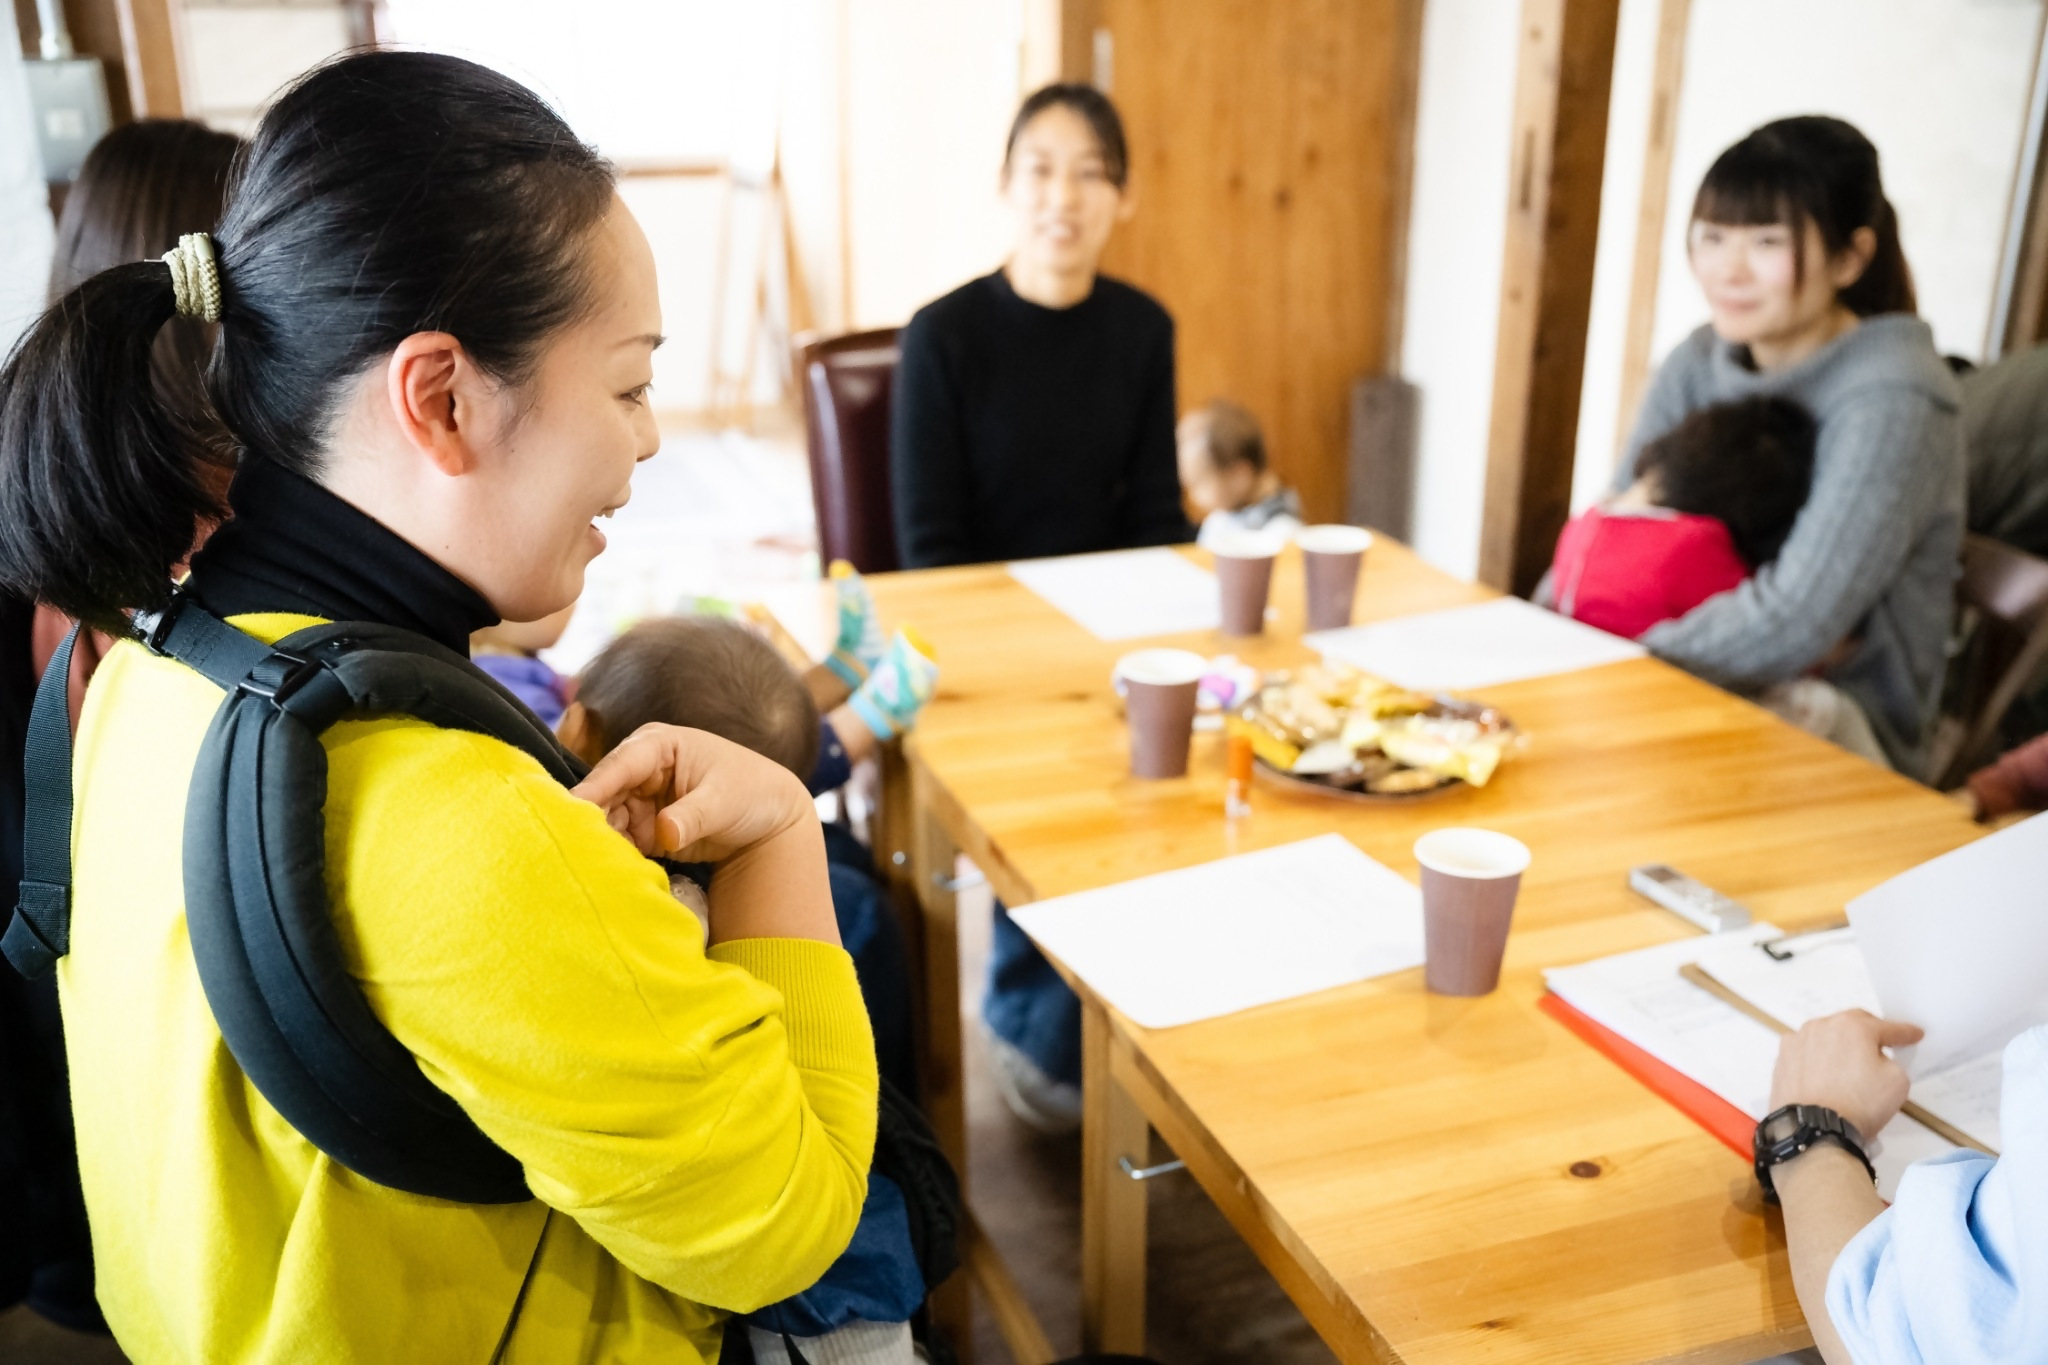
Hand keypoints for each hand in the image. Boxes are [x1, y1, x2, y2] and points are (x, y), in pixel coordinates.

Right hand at [570, 723, 813, 861]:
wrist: (770, 817)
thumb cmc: (750, 792)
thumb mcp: (723, 801)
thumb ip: (692, 816)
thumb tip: (664, 833)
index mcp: (657, 745)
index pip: (619, 765)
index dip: (595, 788)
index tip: (572, 810)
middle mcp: (640, 770)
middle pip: (603, 794)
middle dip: (590, 820)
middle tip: (573, 847)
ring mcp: (638, 800)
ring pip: (606, 821)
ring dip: (600, 841)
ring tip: (589, 864)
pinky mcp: (643, 829)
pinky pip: (619, 841)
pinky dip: (614, 856)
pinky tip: (607, 872)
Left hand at [1769, 1009, 1923, 1139]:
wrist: (1815, 1129)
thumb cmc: (1859, 1104)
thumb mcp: (1897, 1081)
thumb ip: (1892, 1061)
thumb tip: (1877, 1061)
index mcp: (1852, 1026)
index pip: (1886, 1028)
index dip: (1905, 1033)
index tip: (1915, 1035)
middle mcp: (1821, 1026)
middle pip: (1852, 1025)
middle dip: (1870, 1033)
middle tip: (1883, 1045)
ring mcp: (1797, 1042)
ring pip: (1826, 1037)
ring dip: (1841, 1045)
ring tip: (1852, 1063)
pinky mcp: (1782, 1060)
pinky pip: (1806, 1053)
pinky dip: (1818, 1059)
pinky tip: (1826, 1073)